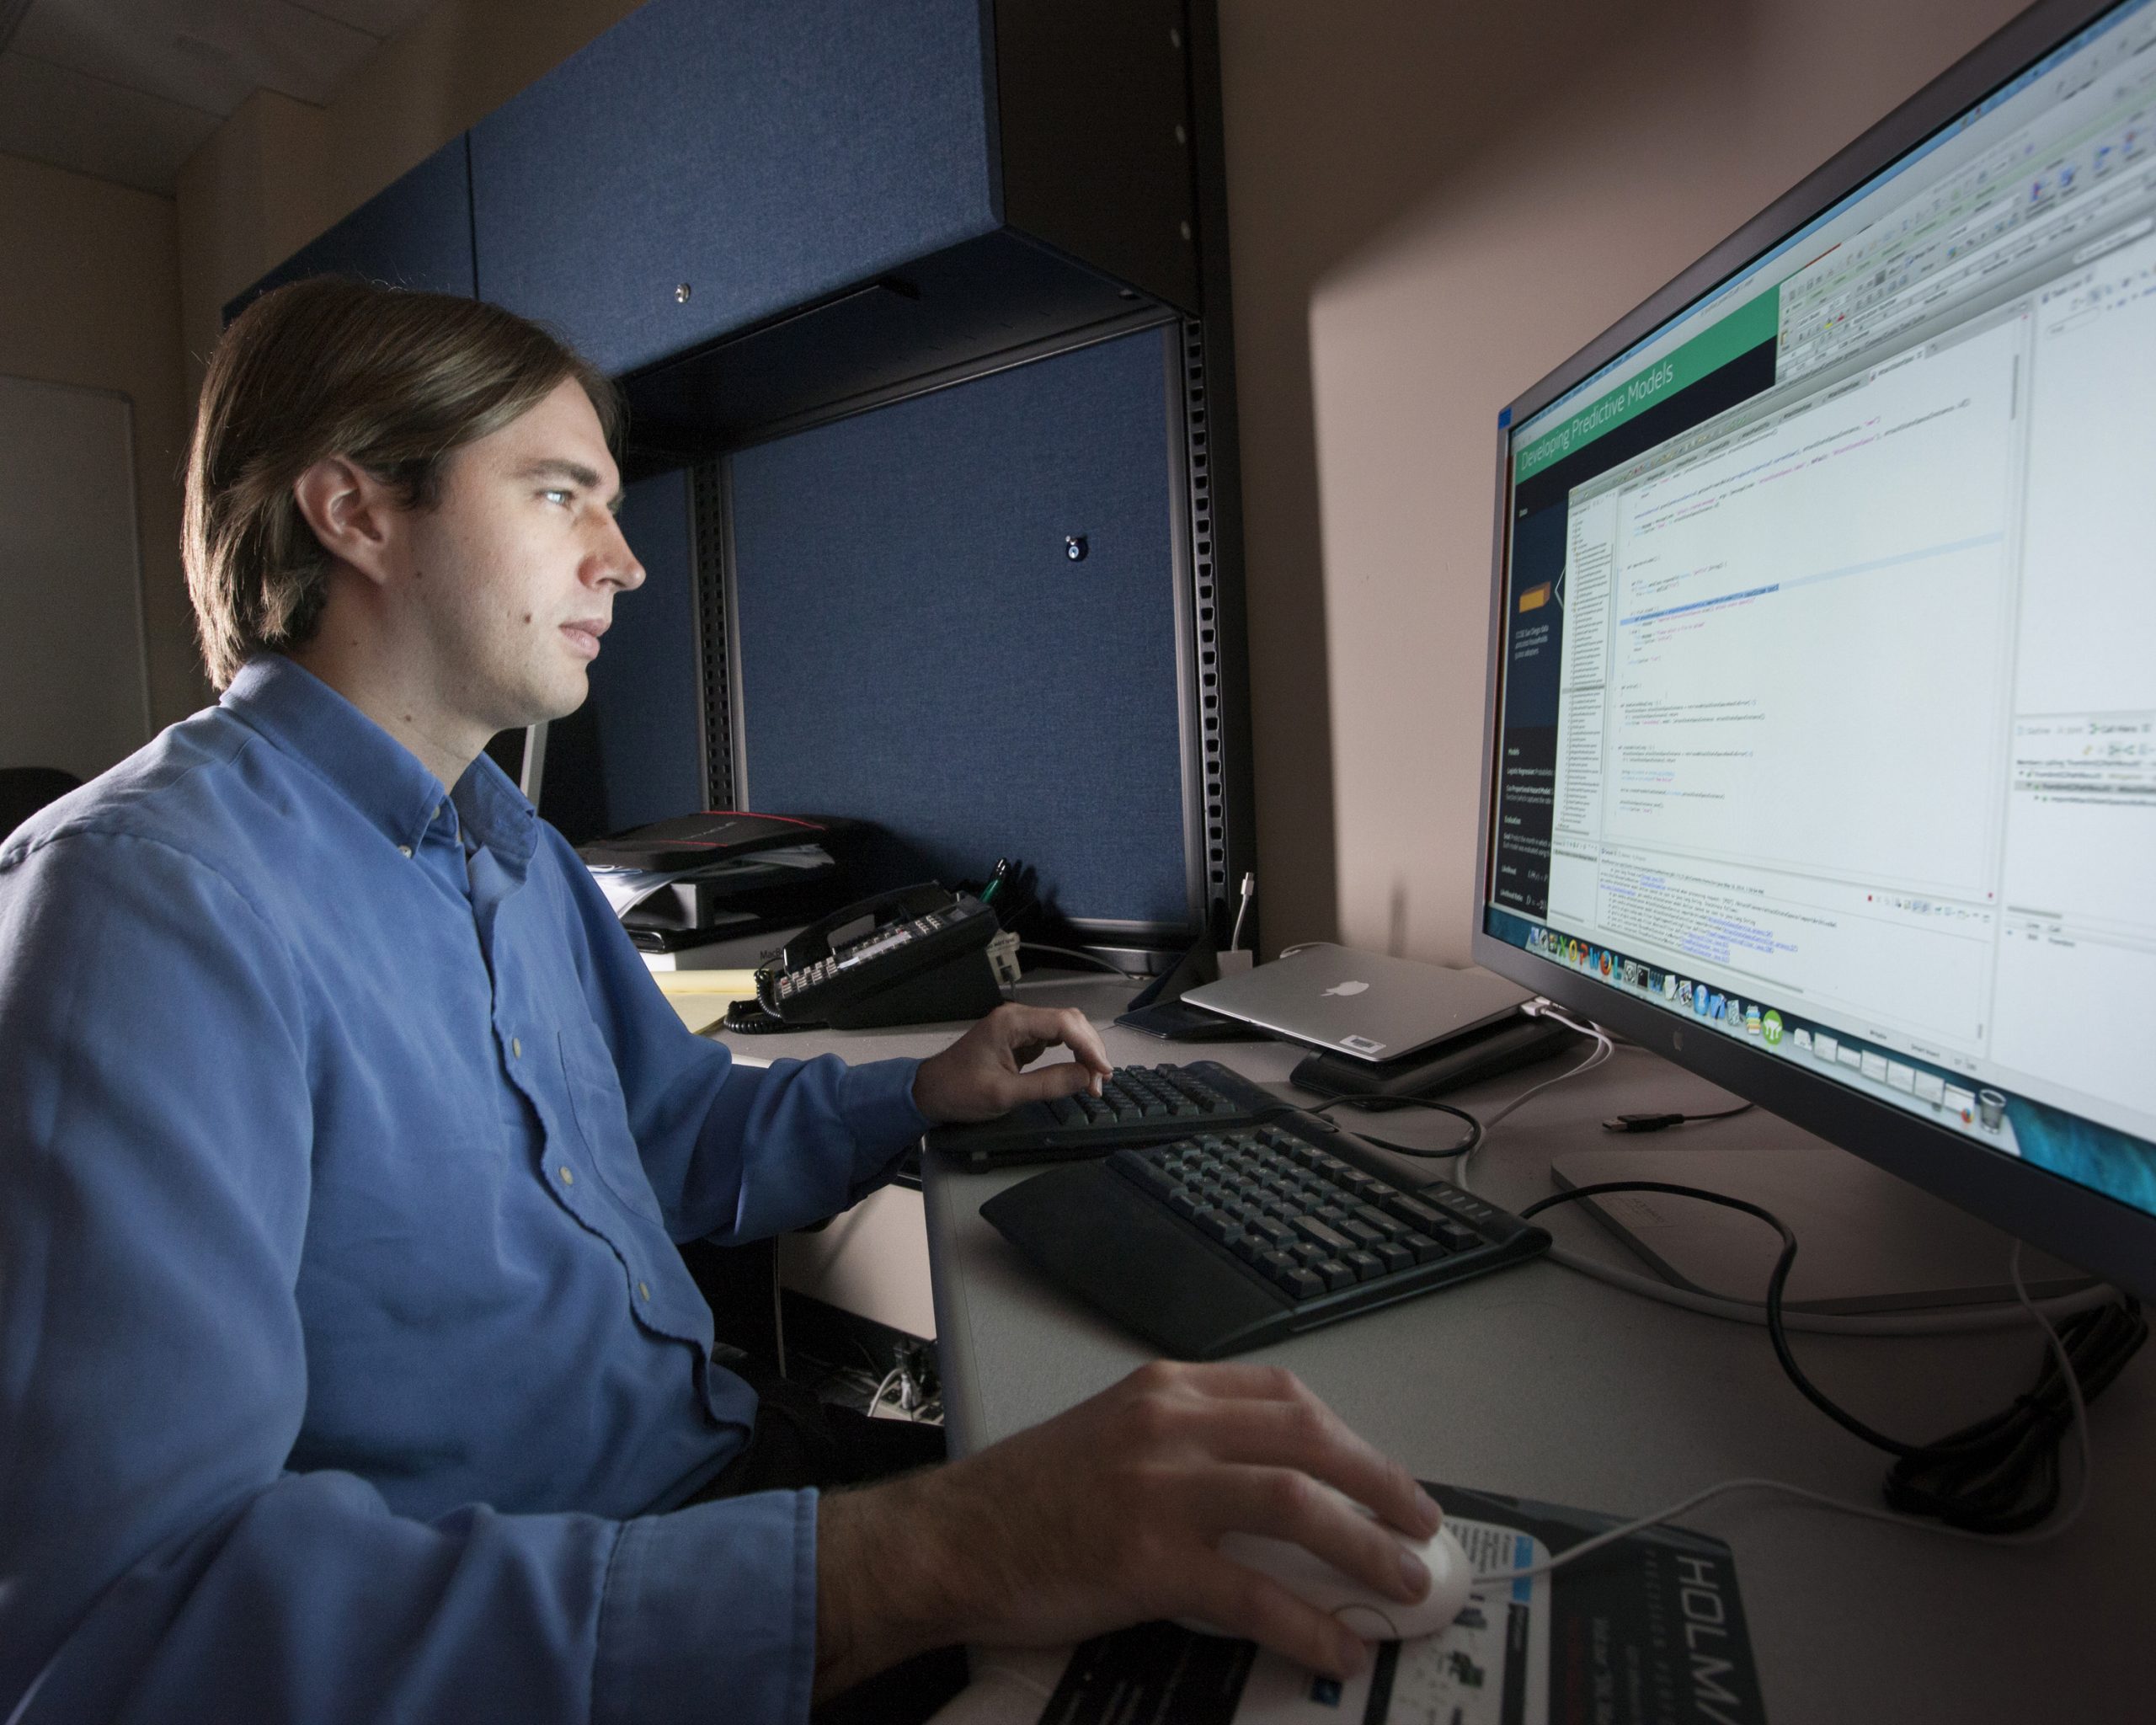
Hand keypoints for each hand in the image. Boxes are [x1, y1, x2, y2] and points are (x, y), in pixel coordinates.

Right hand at [813, 1361, 1440, 1698]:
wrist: (947, 1541)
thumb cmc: (1024, 1501)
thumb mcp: (1111, 1438)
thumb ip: (1186, 1448)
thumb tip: (1275, 1495)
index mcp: (1163, 1389)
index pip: (1283, 1394)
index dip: (1348, 1438)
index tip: (1382, 1476)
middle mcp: (1169, 1422)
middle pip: (1308, 1436)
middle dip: (1380, 1482)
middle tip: (1422, 1526)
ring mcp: (1160, 1487)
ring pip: (1297, 1503)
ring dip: (1366, 1547)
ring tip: (1404, 1586)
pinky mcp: (1148, 1557)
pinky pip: (1252, 1590)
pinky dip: (1308, 1622)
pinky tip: (1336, 1648)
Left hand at [909, 1002, 1112, 1123]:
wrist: (929, 1092)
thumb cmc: (959, 1092)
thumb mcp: (1004, 1095)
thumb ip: (1047, 1085)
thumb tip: (1084, 1077)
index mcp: (1011, 1022)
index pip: (1064, 1023)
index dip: (1089, 1046)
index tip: (1102, 1073)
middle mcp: (1017, 1017)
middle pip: (1069, 1022)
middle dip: (1090, 1049)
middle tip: (1099, 1083)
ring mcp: (1018, 1027)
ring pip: (1065, 1029)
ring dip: (1083, 1051)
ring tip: (1093, 1080)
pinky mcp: (1019, 1039)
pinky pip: (1054, 1040)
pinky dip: (1071, 1054)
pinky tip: (1078, 1071)